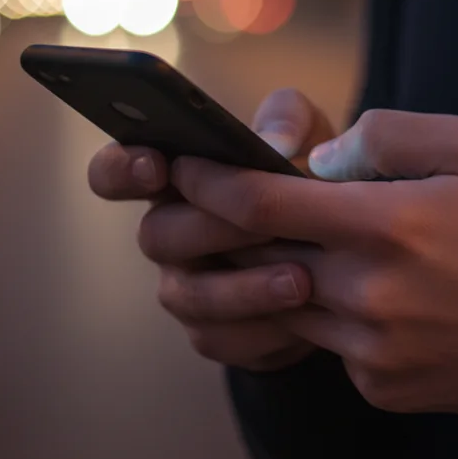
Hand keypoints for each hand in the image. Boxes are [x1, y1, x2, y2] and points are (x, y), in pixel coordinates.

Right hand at [85, 89, 334, 371]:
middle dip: (213, 229)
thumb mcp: (305, 132)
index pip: (113, 173)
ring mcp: (186, 286)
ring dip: (245, 288)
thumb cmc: (307, 173)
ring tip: (300, 279)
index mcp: (172, 178)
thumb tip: (274, 143)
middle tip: (267, 225)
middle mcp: (167, 234)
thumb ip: (287, 119)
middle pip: (156, 236)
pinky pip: (223, 339)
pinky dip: (266, 330)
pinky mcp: (216, 332)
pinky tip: (306, 317)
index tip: (156, 165)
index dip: (121, 170)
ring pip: (189, 296)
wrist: (344, 244)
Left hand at [173, 110, 457, 413]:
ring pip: (287, 304)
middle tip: (220, 203)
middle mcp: (368, 293)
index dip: (211, 183)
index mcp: (388, 224)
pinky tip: (367, 292)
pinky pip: (329, 345)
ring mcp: (372, 350)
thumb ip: (385, 135)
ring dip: (278, 271)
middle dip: (230, 230)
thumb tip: (319, 162)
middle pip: (261, 259)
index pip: (263, 204)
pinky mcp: (382, 385)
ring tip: (302, 241)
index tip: (183, 166)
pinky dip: (329, 313)